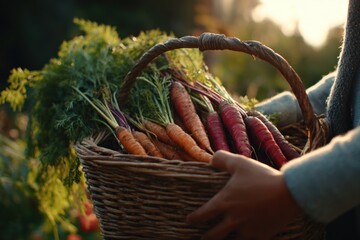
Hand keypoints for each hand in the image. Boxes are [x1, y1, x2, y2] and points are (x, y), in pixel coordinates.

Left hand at [187, 150, 301, 239]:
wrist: (289, 193)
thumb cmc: (262, 176)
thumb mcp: (239, 162)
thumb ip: (222, 159)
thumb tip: (211, 160)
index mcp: (224, 203)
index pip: (202, 215)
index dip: (193, 218)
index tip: (189, 220)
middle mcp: (232, 220)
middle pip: (212, 236)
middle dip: (205, 238)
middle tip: (202, 238)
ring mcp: (247, 230)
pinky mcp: (262, 236)